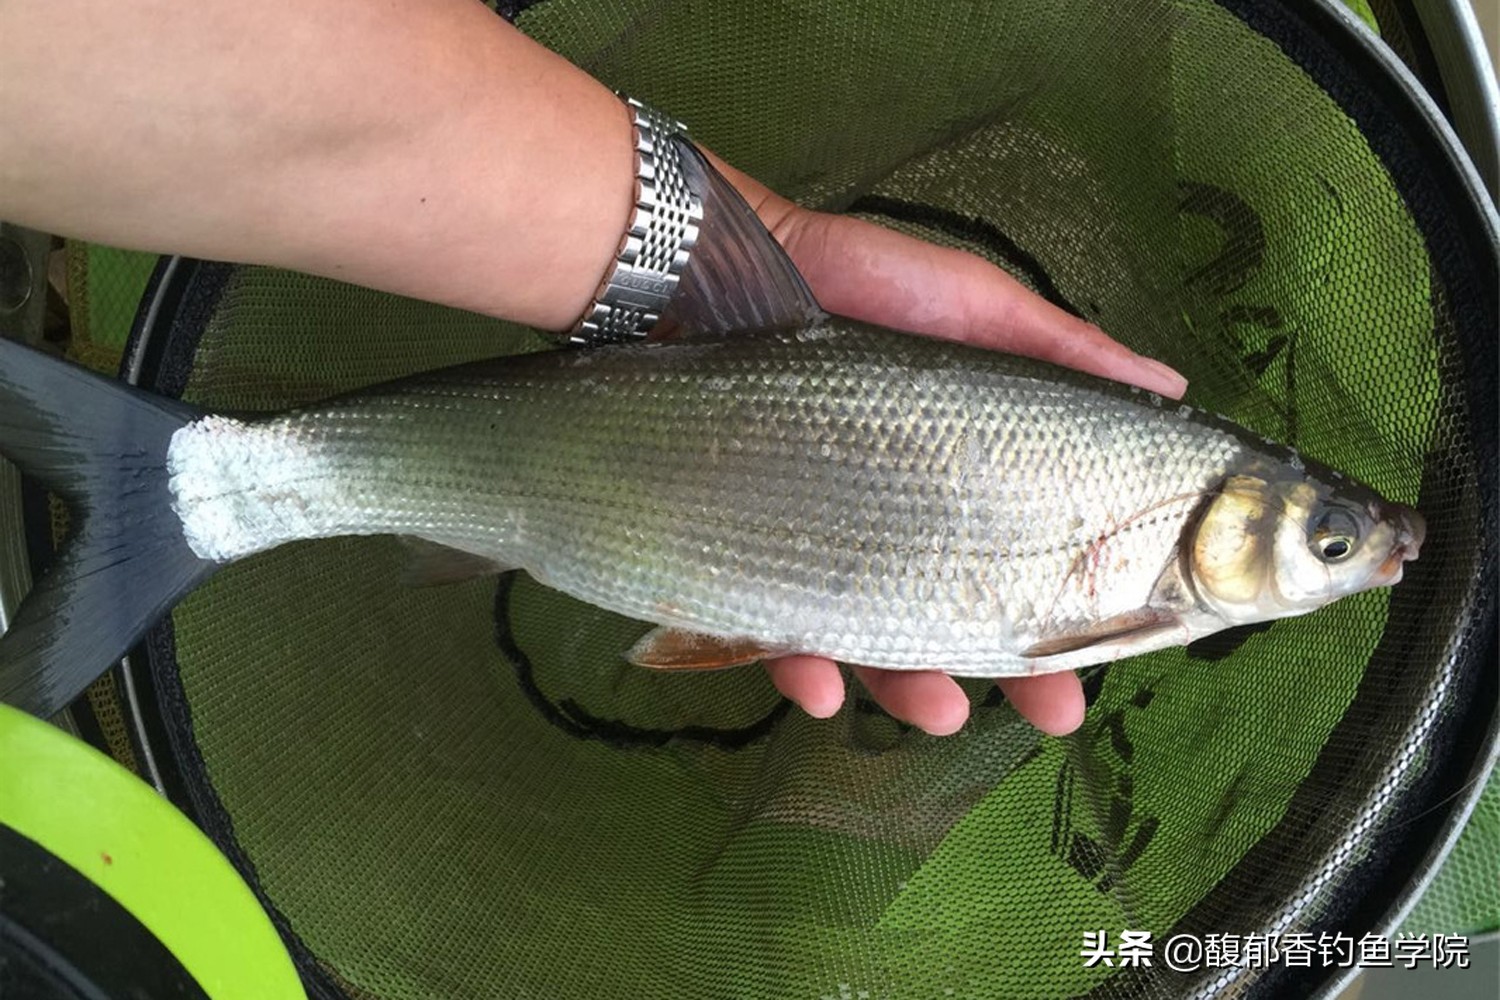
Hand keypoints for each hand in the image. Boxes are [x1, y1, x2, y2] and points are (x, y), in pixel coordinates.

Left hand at [710, 157, 1187, 736]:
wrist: (706, 281)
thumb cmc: (854, 285)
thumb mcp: (974, 306)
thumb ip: (1061, 349)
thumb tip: (1171, 389)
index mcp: (963, 471)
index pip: (1026, 552)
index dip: (1066, 607)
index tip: (1107, 650)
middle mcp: (899, 514)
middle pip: (958, 610)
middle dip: (1007, 671)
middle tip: (1053, 716)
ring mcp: (823, 538)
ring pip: (875, 636)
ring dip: (912, 687)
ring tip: (939, 712)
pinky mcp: (751, 552)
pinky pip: (776, 630)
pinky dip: (802, 666)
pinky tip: (822, 688)